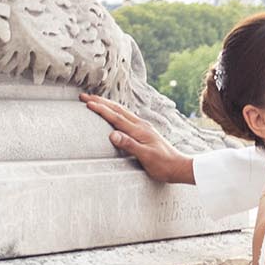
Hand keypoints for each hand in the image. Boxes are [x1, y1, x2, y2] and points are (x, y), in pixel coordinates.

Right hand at [80, 94, 194, 184]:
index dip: (101, 109)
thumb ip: (129, 144)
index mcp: (139, 130)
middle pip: (117, 109)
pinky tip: (114, 112)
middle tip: (85, 97)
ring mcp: (144, 127)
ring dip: (107, 104)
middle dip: (100, 102)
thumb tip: (112, 134)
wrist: (179, 166)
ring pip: (122, 111)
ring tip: (95, 100)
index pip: (116, 117)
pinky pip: (127, 117)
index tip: (88, 103)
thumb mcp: (145, 157)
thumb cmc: (163, 165)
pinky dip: (116, 111)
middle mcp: (141, 125)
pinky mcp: (145, 131)